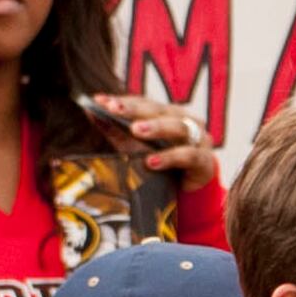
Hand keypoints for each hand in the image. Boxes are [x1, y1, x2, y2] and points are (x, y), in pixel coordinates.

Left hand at [86, 91, 217, 180]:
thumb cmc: (161, 167)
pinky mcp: (204, 161)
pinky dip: (169, 157)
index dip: (123, 101)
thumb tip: (90, 112)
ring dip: (156, 128)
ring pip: (177, 127)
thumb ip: (116, 131)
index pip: (143, 103)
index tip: (100, 100)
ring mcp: (198, 139)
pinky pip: (188, 155)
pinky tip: (151, 161)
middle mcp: (184, 120)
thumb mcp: (136, 148)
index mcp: (167, 114)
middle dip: (135, 109)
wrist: (188, 195)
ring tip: (135, 131)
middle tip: (113, 109)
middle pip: (159, 110)